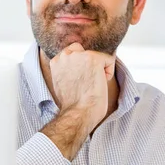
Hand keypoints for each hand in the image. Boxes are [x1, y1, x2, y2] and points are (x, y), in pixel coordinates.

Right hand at [40, 43, 115, 160]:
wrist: (78, 113)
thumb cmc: (72, 105)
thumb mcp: (61, 84)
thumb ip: (65, 71)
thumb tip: (76, 68)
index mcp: (55, 61)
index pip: (71, 53)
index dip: (80, 66)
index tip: (81, 80)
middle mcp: (65, 55)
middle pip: (83, 50)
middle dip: (88, 63)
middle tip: (88, 82)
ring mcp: (79, 55)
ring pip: (97, 56)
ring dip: (99, 69)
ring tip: (94, 84)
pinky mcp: (93, 58)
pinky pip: (108, 60)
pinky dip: (109, 72)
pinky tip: (101, 84)